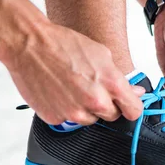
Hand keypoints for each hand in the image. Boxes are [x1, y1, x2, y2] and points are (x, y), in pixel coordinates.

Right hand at [6, 22, 144, 124]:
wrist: (29, 44)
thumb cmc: (64, 44)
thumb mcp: (102, 54)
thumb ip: (120, 78)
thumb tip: (136, 93)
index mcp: (111, 84)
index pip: (134, 111)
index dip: (131, 107)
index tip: (127, 105)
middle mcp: (94, 101)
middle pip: (112, 116)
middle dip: (107, 105)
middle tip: (92, 87)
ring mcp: (74, 112)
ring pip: (90, 119)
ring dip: (86, 109)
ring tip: (72, 87)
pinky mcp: (55, 118)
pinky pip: (68, 120)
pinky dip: (65, 109)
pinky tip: (59, 91)